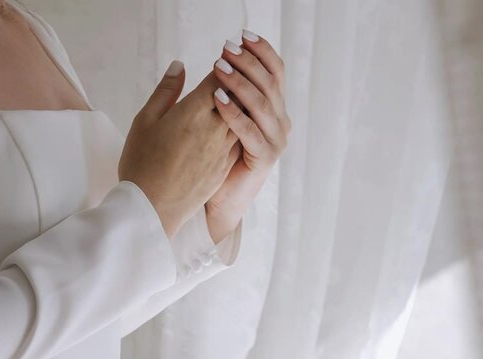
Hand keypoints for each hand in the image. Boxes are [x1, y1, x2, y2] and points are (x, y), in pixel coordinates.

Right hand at [119, 61, 241, 238]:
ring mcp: (225, 149)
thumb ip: (166, 91)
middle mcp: (216, 128)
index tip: (226, 54)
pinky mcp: (227, 165)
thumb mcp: (145, 121)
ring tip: (240, 91)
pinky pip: (241, 137)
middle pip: (238, 95)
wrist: (152, 209)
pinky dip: (242, 123)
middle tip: (239, 66)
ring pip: (244, 116)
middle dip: (239, 78)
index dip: (225, 63)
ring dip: (244, 101)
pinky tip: (237, 119)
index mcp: (194, 112)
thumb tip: (179, 65)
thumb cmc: (142, 163)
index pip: (220, 78)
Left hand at [206, 30, 290, 241]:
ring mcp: (275, 140)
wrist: (217, 199)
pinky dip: (234, 113)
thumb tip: (202, 62)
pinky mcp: (265, 158)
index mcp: (273, 108)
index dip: (262, 52)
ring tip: (218, 67)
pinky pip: (250, 131)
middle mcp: (280, 121)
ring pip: (262, 103)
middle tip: (226, 48)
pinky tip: (217, 98)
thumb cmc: (215, 157)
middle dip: (248, 62)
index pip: (275, 71)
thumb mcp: (220, 117)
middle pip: (270, 83)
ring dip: (240, 82)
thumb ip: (221, 91)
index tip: (242, 35)